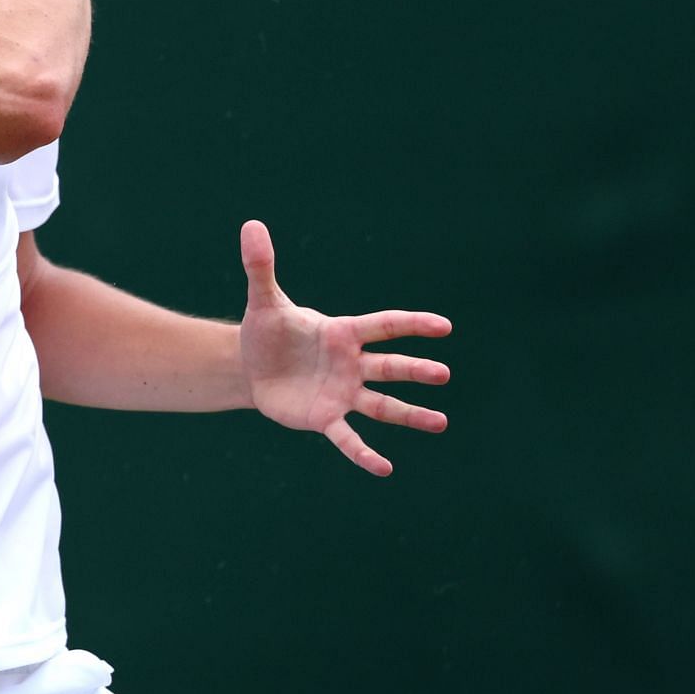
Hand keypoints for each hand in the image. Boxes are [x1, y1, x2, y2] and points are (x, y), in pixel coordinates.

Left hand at [236, 220, 450, 475]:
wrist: (250, 366)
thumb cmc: (267, 330)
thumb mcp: (263, 300)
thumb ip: (260, 266)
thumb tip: (251, 224)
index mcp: (342, 332)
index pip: (382, 326)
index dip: (411, 325)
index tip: (444, 326)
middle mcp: (350, 364)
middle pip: (389, 367)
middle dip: (415, 370)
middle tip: (443, 374)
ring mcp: (341, 393)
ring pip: (381, 405)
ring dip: (410, 414)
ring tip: (440, 422)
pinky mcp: (324, 418)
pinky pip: (348, 437)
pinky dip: (363, 453)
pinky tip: (384, 469)